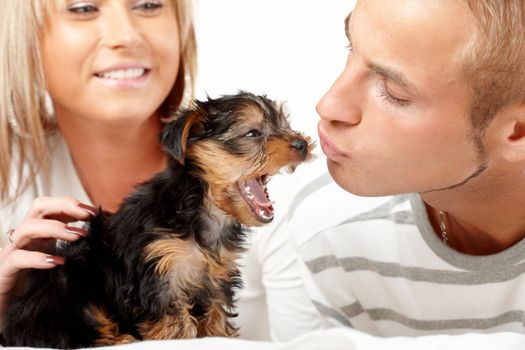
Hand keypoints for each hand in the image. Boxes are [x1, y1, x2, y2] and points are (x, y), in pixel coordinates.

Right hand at [0, 196, 95, 329]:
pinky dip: (38, 258)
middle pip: (38, 207)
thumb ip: (75, 250)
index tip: (95, 212)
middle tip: (89, 214)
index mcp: (40, 234)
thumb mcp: (60, 263)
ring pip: (27, 228)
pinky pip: (17, 259)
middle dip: (65, 205)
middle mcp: (25, 239)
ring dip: (55, 228)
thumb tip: (103, 238)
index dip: (72, 205)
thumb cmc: (38, 287)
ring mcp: (12, 253)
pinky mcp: (4, 272)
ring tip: (78, 235)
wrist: (12, 314)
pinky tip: (57, 262)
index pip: (52, 207)